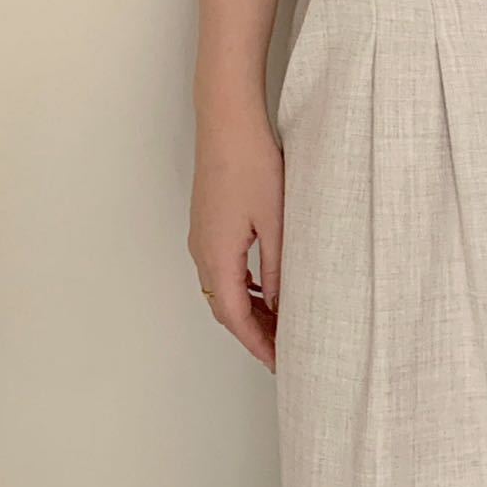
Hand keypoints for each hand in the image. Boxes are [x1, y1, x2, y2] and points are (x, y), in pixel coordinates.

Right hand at [188, 103, 283, 371]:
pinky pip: (221, 268)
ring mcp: (201, 237)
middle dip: (254, 333)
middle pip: (226, 308)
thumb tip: (282, 307)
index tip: (280, 363)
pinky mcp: (207, 222)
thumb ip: (278, 268)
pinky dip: (242, 287)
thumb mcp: (275, 221)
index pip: (236, 318)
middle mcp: (202, 252)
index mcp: (217, 257)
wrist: (226, 122)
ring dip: (248, 310)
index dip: (258, 344)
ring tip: (280, 323)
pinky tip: (266, 286)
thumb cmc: (253, 164)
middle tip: (284, 350)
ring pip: (222, 289)